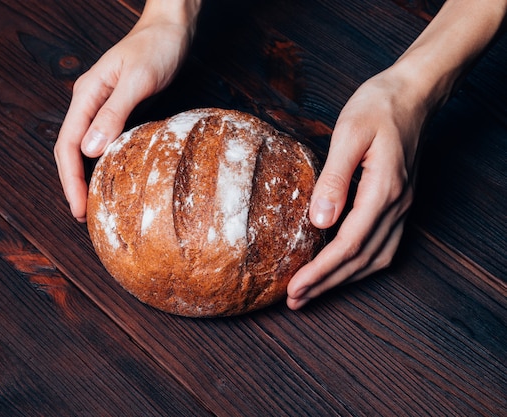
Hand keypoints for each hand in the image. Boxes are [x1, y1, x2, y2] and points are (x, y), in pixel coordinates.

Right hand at [54, 2, 197, 221]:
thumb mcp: (137, 80)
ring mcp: (102, 106)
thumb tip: (89, 149)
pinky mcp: (118, 110)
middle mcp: (89, 102)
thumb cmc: (156, 47)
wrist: (171, 28)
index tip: (77, 207)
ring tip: (91, 204)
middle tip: (82, 216)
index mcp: (86, 95)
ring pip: (84, 147)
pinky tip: (109, 177)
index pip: (68, 144)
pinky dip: (101, 162)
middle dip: (72, 183)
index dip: (70, 179)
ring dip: (84, 175)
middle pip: (70, 149)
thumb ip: (114, 113)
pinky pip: (103, 140)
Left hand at [287, 69, 427, 308]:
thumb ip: (334, 179)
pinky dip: (359, 265)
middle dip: (327, 284)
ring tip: (312, 292)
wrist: (412, 95)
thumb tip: (320, 222)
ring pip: (374, 258)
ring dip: (342, 279)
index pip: (349, 244)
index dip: (321, 271)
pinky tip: (341, 269)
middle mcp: (397, 206)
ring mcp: (401, 207)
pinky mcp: (398, 203)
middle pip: (361, 259)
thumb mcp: (349, 135)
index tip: (294, 288)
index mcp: (384, 191)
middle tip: (295, 301)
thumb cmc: (377, 107)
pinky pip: (382, 245)